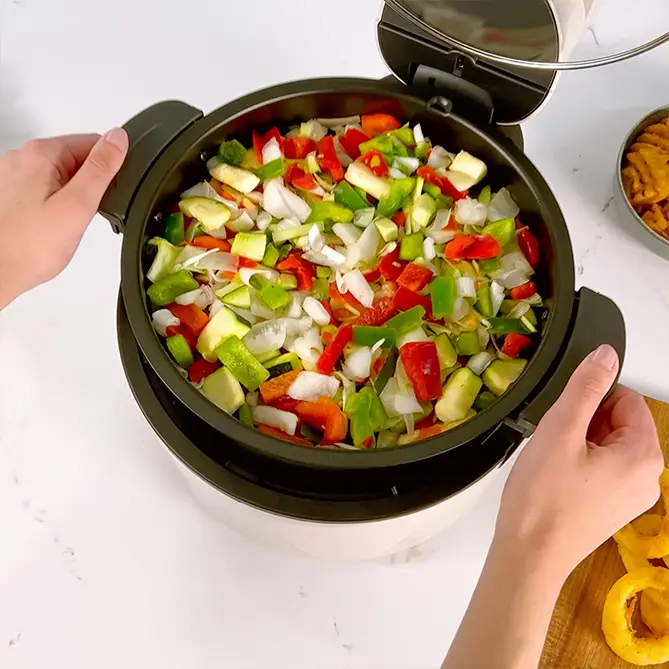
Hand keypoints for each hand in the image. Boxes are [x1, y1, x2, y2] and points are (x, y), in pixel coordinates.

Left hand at [0, 129, 128, 308]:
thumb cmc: (31, 245)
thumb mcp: (78, 204)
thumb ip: (101, 168)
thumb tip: (118, 138)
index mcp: (41, 153)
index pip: (93, 143)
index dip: (110, 169)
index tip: (108, 194)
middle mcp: (24, 158)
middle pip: (78, 159)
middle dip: (90, 185)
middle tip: (84, 214)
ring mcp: (15, 177)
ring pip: (63, 177)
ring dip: (74, 198)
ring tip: (67, 223)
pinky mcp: (14, 195)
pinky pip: (48, 192)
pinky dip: (58, 207)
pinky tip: (53, 227)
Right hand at [495, 344, 662, 578]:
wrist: (528, 555)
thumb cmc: (542, 499)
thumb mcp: (560, 430)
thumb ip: (586, 387)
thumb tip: (606, 355)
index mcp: (643, 457)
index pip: (626, 400)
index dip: (590, 400)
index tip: (564, 417)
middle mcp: (647, 479)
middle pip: (617, 423)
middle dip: (584, 422)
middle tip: (554, 442)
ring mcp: (631, 497)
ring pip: (606, 445)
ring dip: (578, 443)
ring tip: (552, 462)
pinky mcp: (613, 509)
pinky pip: (601, 469)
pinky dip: (578, 464)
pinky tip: (555, 478)